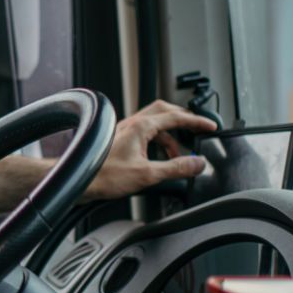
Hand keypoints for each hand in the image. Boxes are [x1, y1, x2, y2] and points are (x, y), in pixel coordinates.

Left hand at [79, 100, 216, 201]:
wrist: (81, 180)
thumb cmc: (105, 175)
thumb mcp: (147, 175)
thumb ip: (176, 168)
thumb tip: (197, 164)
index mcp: (141, 126)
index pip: (176, 117)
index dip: (197, 122)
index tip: (210, 126)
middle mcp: (133, 124)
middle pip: (165, 112)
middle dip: (184, 120)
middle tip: (197, 131)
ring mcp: (126, 131)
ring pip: (155, 124)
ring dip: (170, 137)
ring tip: (179, 156)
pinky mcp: (121, 140)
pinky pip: (146, 134)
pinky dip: (159, 143)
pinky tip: (160, 159)